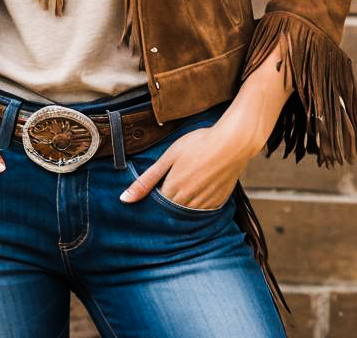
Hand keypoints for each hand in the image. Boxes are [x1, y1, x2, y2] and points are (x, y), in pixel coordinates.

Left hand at [119, 120, 254, 209]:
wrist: (233, 142)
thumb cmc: (199, 143)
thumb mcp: (169, 156)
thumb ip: (147, 180)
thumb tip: (124, 199)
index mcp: (172, 192)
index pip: (155, 206)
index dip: (151, 198)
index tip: (151, 190)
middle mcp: (188, 203)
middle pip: (170, 212)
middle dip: (165, 204)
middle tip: (170, 184)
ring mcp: (205, 205)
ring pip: (186, 213)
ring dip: (181, 205)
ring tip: (185, 184)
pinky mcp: (218, 202)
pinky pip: (203, 211)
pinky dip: (197, 204)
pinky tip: (199, 187)